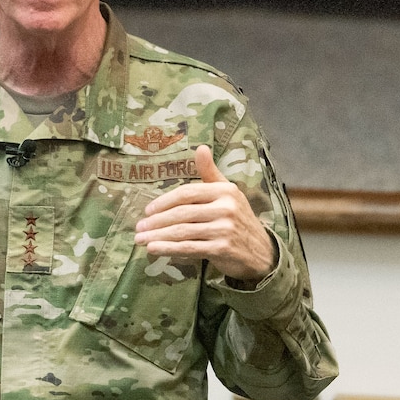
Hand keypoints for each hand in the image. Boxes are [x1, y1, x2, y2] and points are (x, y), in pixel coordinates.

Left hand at [134, 146, 275, 282]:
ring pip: (183, 231)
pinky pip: (189, 248)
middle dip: (157, 221)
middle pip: (182, 213)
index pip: (187, 193)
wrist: (261, 252)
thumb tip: (200, 147)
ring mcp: (224, 229)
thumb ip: (210, 173)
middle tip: (139, 228)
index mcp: (225, 191)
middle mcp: (226, 208)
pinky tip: (153, 249)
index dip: (164, 202)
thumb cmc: (238, 220)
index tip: (147, 211)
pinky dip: (168, 249)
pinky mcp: (222, 249)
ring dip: (157, 236)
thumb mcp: (227, 193)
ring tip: (140, 240)